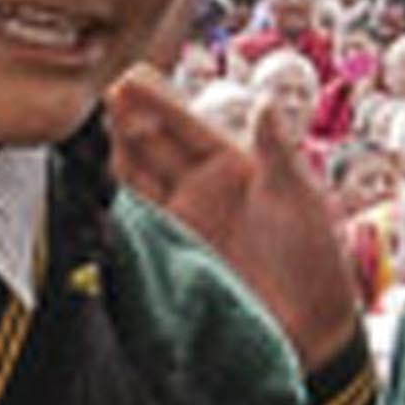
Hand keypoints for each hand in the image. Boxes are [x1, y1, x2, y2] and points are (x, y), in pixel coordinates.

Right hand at [111, 67, 369, 369]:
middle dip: (125, 121)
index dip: (159, 102)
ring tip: (90, 130)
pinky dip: (114, 203)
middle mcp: (201, 190)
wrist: (307, 328)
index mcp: (234, 167)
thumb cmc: (315, 261)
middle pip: (153, 147)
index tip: (131, 76)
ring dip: (113, 155)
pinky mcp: (168, 254)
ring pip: (136, 179)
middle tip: (101, 97)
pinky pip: (134, 222)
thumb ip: (277, 151)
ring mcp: (182, 222)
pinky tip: (95, 185)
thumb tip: (266, 103)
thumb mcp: (300, 199)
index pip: (187, 126)